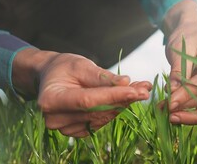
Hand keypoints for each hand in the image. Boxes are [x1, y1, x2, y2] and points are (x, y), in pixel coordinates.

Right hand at [12, 49, 151, 137]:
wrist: (52, 77)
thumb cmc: (65, 67)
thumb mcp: (81, 65)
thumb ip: (101, 76)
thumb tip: (125, 82)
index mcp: (51, 100)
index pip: (88, 101)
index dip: (113, 96)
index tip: (135, 90)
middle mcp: (55, 119)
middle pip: (97, 111)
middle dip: (124, 99)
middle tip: (145, 88)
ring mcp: (65, 128)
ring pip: (102, 118)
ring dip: (124, 104)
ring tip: (141, 89)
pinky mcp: (76, 131)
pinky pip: (101, 122)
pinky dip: (116, 109)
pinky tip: (128, 97)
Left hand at [161, 0, 196, 124]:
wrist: (191, 34)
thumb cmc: (187, 38)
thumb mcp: (179, 50)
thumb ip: (178, 73)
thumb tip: (172, 94)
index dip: (188, 94)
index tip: (170, 103)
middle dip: (186, 106)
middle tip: (164, 109)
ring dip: (188, 113)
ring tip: (166, 112)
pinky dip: (192, 114)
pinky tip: (175, 115)